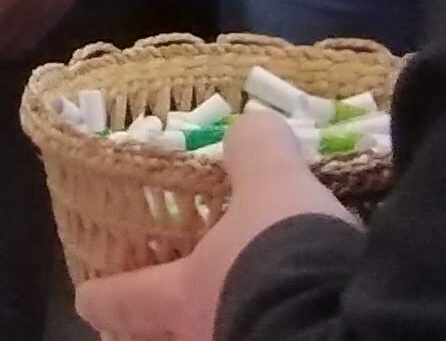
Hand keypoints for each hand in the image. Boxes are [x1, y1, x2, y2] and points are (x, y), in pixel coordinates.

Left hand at [77, 112, 349, 340]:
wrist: (358, 323)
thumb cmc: (285, 253)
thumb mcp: (273, 184)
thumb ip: (256, 151)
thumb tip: (251, 125)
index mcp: (181, 295)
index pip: (119, 300)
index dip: (99, 296)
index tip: (86, 295)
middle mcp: (202, 339)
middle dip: (146, 331)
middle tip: (147, 318)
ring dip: (209, 330)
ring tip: (225, 311)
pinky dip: (263, 331)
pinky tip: (284, 319)